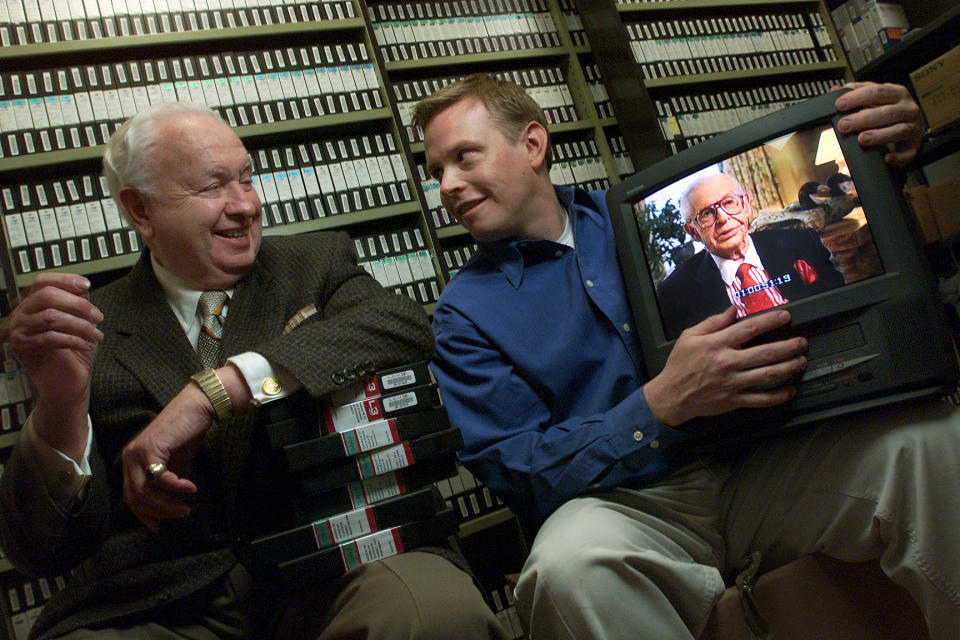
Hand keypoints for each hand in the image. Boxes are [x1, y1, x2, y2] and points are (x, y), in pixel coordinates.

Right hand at [8, 273, 102, 401]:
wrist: (65, 383)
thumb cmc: (72, 353)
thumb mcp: (78, 322)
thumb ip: (77, 302)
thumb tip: (82, 284)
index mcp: (33, 304)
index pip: (42, 281)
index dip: (64, 280)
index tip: (86, 285)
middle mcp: (21, 314)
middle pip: (47, 295)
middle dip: (78, 305)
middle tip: (97, 317)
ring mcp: (19, 331)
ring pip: (51, 316)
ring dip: (80, 325)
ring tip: (96, 335)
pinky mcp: (23, 348)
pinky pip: (51, 337)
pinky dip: (74, 340)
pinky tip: (87, 345)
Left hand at [121, 382, 211, 531]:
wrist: (196, 408)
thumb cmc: (186, 434)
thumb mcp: (172, 462)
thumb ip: (163, 481)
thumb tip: (165, 504)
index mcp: (131, 462)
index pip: (130, 496)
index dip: (143, 514)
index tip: (158, 526)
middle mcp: (129, 458)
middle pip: (136, 497)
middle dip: (158, 512)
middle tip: (180, 514)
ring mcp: (138, 452)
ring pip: (145, 491)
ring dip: (167, 504)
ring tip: (185, 507)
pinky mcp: (152, 448)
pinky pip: (161, 477)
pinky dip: (176, 487)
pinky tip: (190, 488)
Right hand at [644, 307, 807, 426]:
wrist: (672, 396)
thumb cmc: (680, 365)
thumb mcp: (690, 337)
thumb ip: (712, 323)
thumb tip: (732, 311)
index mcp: (717, 344)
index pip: (749, 329)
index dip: (770, 321)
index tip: (785, 316)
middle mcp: (728, 363)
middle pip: (766, 353)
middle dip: (788, 346)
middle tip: (802, 342)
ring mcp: (733, 383)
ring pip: (768, 375)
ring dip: (789, 367)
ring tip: (801, 361)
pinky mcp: (735, 400)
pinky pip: (762, 399)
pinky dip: (779, 396)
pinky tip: (790, 390)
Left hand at [833, 82, 923, 166]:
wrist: (908, 128)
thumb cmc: (888, 112)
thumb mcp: (874, 99)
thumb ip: (856, 93)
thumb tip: (835, 90)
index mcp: (897, 93)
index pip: (877, 92)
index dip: (858, 97)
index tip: (840, 105)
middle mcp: (908, 108)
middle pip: (887, 112)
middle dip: (863, 118)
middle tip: (844, 125)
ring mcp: (913, 127)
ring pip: (898, 130)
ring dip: (879, 135)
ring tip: (862, 139)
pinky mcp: (914, 145)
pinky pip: (907, 152)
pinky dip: (898, 156)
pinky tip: (886, 157)